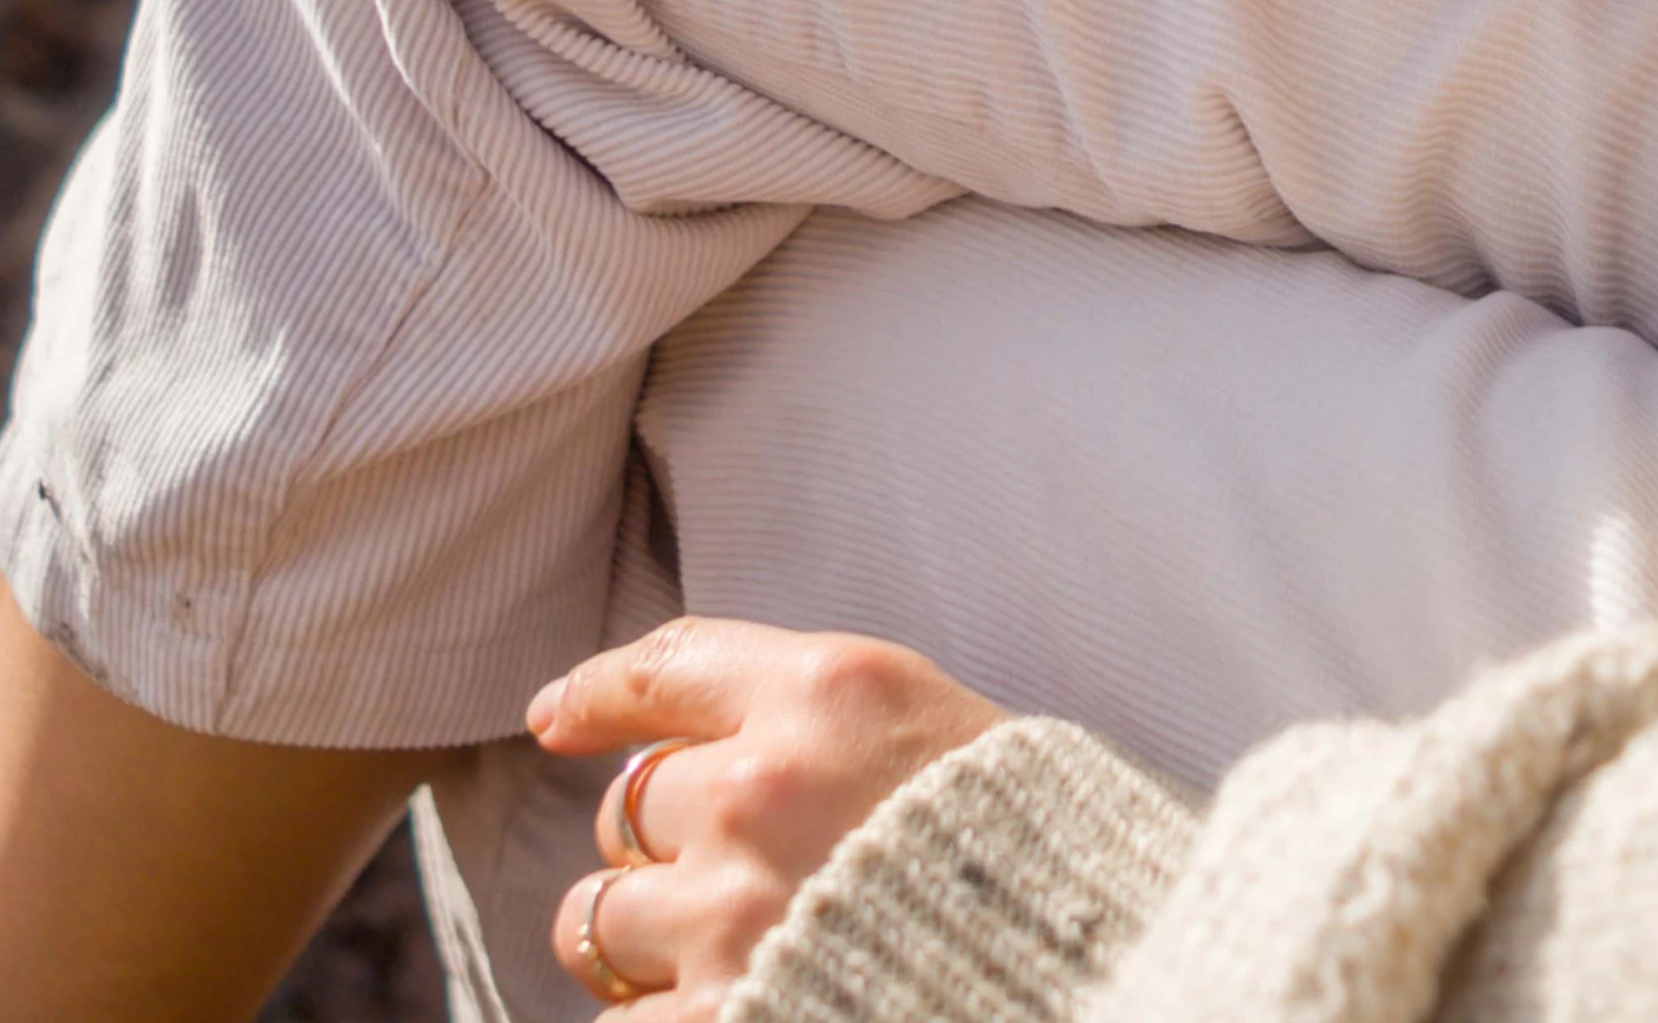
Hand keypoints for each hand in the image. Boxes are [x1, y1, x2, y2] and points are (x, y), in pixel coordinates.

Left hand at [525, 620, 1003, 1016]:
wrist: (1098, 962)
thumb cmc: (1030, 849)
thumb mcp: (933, 724)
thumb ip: (812, 714)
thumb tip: (667, 726)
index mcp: (826, 693)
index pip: (664, 669)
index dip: (596, 694)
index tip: (559, 716)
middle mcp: (761, 788)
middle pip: (626, 806)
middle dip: (660, 847)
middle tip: (731, 879)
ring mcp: (732, 911)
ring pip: (597, 920)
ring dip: (644, 945)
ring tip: (719, 959)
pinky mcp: (720, 1016)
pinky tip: (726, 1007)